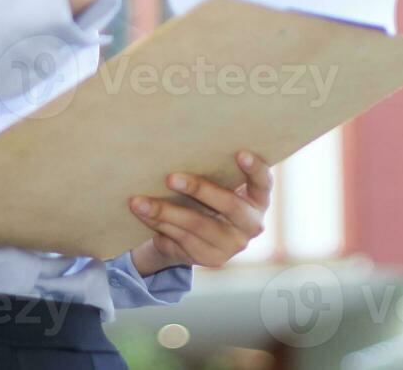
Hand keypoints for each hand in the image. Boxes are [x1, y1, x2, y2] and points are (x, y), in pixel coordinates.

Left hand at [126, 150, 272, 274]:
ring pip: (196, 225)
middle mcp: (251, 225)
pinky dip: (158, 223)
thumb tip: (180, 144)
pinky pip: (180, 238)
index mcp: (258, 200)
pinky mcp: (210, 258)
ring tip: (139, 201)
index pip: (263, 182)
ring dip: (164, 211)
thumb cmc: (208, 197)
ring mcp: (231, 245)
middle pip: (228, 205)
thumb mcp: (217, 185)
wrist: (196, 238)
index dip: (255, 168)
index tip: (240, 153)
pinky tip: (142, 213)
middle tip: (170, 177)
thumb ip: (214, 171)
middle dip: (198, 189)